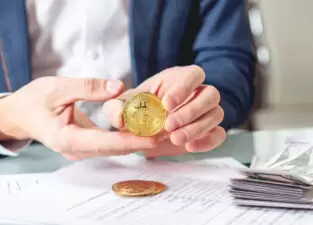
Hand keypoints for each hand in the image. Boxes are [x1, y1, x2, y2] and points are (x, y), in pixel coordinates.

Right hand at [0, 77, 157, 159]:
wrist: (19, 114)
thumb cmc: (34, 100)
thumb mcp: (58, 87)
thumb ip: (88, 87)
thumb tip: (118, 87)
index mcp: (67, 138)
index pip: (106, 142)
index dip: (131, 140)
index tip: (154, 136)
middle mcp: (75, 150)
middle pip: (114, 149)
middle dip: (140, 142)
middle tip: (165, 131)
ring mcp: (80, 150)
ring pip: (113, 148)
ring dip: (136, 140)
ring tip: (159, 129)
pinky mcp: (84, 146)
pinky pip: (108, 144)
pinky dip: (125, 137)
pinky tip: (141, 128)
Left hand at [103, 65, 225, 156]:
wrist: (146, 131)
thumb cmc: (137, 111)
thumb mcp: (122, 107)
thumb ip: (116, 108)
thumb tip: (120, 118)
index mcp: (178, 79)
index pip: (194, 75)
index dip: (184, 87)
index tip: (166, 104)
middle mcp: (197, 93)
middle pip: (210, 94)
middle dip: (190, 111)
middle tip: (169, 126)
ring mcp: (205, 112)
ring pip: (216, 113)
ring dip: (197, 127)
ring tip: (175, 139)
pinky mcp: (209, 131)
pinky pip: (219, 133)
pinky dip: (208, 141)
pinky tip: (191, 146)